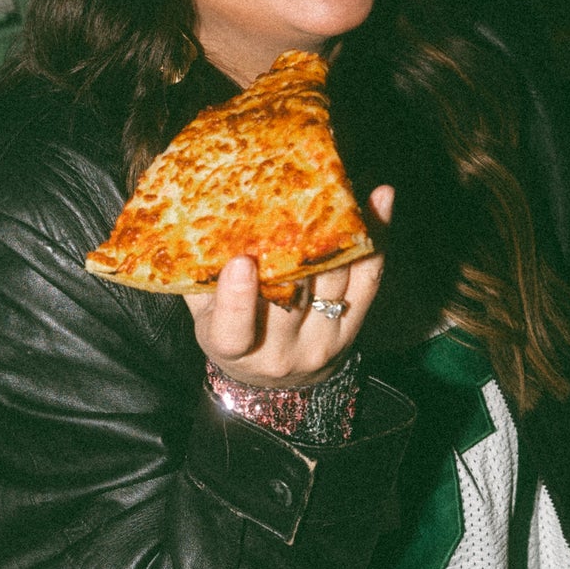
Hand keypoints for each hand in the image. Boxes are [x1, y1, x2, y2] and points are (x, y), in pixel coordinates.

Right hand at [186, 186, 393, 387]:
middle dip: (292, 249)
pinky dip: (376, 238)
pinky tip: (379, 199)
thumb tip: (190, 213)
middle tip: (294, 196)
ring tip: (337, 186)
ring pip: (332, 282)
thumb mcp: (205, 315)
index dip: (238, 298)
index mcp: (232, 348)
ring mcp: (321, 341)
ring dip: (335, 233)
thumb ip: (199, 274)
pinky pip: (369, 280)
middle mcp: (279, 351)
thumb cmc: (232, 333)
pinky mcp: (352, 328)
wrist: (275, 381)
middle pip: (290, 297)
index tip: (241, 261)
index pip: (235, 330)